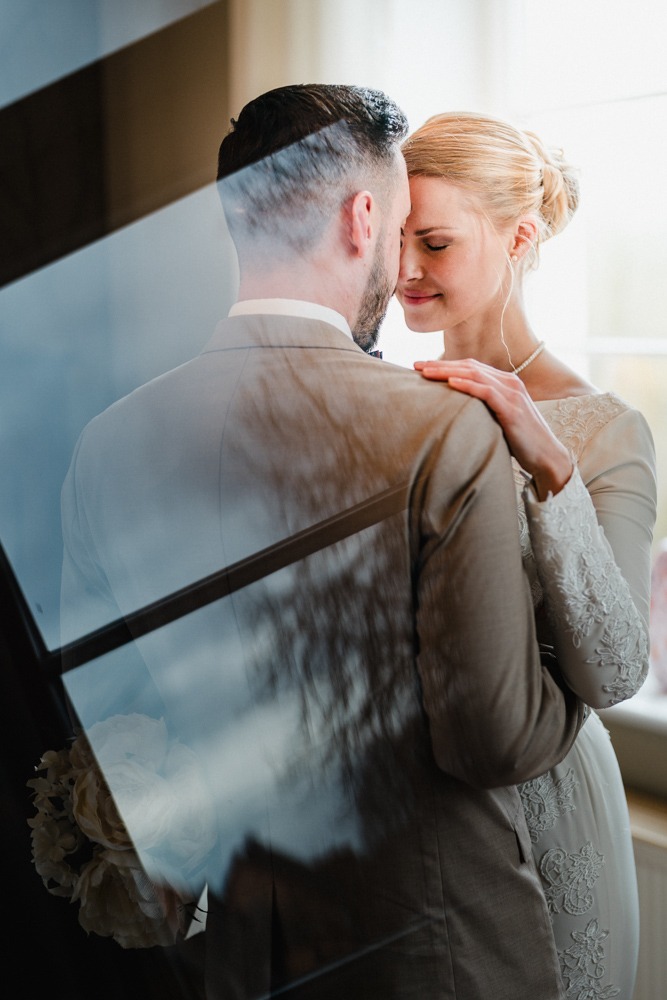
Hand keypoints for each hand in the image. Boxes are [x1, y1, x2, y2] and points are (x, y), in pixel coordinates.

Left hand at [415, 358, 572, 499]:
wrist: (547, 457)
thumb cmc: (520, 442)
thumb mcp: (498, 420)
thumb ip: (482, 409)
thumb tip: (454, 411)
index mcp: (505, 383)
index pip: (471, 368)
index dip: (446, 365)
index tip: (422, 367)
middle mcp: (510, 383)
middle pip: (469, 367)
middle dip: (440, 365)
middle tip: (415, 366)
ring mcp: (512, 394)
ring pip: (475, 375)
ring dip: (447, 372)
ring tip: (426, 372)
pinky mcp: (512, 408)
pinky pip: (487, 392)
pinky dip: (468, 385)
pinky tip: (451, 383)